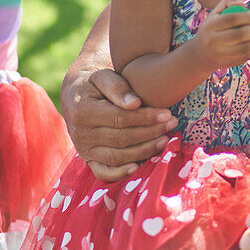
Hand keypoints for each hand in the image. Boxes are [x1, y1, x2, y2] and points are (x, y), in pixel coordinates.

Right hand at [63, 68, 177, 181]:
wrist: (77, 96)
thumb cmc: (96, 84)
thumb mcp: (103, 77)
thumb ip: (117, 87)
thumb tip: (135, 103)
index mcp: (83, 111)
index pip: (120, 118)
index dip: (145, 118)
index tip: (166, 114)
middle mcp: (81, 134)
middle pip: (121, 139)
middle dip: (150, 133)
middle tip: (172, 125)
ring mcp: (84, 150)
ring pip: (117, 156)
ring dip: (143, 151)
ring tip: (165, 141)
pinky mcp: (88, 160)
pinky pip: (104, 172)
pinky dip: (121, 173)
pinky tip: (140, 167)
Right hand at [195, 0, 249, 69]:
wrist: (201, 53)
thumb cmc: (211, 29)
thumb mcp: (214, 13)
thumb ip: (228, 3)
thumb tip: (244, 5)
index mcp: (210, 26)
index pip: (231, 19)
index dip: (246, 16)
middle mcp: (213, 41)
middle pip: (239, 35)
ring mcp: (220, 54)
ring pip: (245, 48)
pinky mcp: (227, 64)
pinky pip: (246, 57)